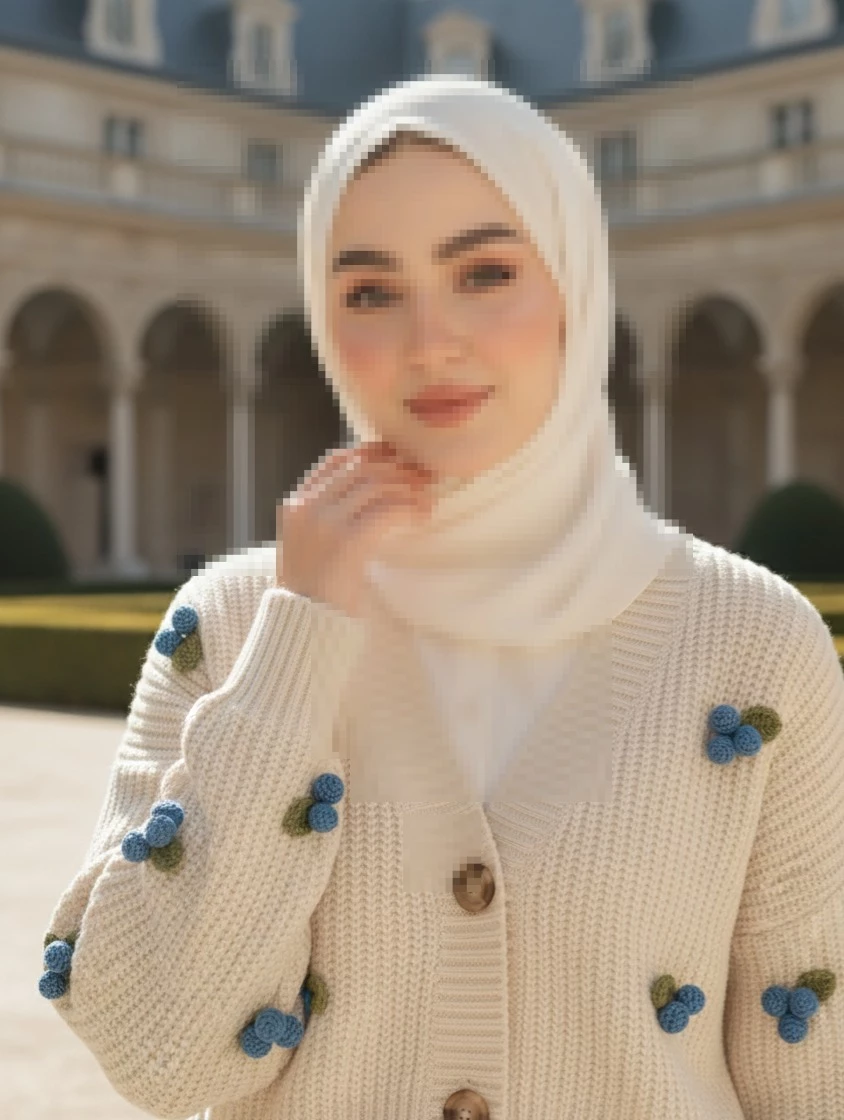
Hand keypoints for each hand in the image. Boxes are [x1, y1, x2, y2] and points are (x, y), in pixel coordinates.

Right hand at [276, 440, 433, 617]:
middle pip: (361, 467)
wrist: (304, 627)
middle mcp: (307, 507)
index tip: (396, 462)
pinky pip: (388, 510)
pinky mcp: (348, 542)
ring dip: (408, 488)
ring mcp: (325, 523)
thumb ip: (328, 516)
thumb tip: (371, 488)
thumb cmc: (314, 591)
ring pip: (377, 484)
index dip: (371, 454)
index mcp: (295, 504)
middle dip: (396, 469)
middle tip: (421, 480)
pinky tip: (421, 517)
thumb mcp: (310, 544)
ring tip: (425, 501)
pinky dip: (410, 509)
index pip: (336, 460)